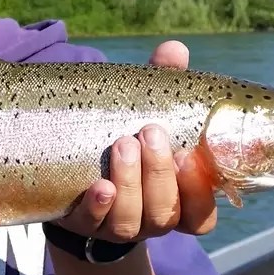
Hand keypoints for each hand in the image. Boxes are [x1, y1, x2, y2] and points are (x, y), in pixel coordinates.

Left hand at [55, 40, 217, 242]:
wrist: (72, 167)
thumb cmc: (125, 133)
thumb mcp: (144, 110)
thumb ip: (163, 84)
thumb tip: (175, 50)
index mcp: (177, 200)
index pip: (201, 215)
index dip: (198, 193)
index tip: (188, 157)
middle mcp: (151, 218)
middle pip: (165, 213)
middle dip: (158, 174)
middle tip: (149, 133)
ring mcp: (117, 224)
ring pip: (131, 221)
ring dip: (130, 183)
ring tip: (122, 145)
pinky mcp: (83, 222)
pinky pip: (93, 223)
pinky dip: (99, 206)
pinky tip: (100, 187)